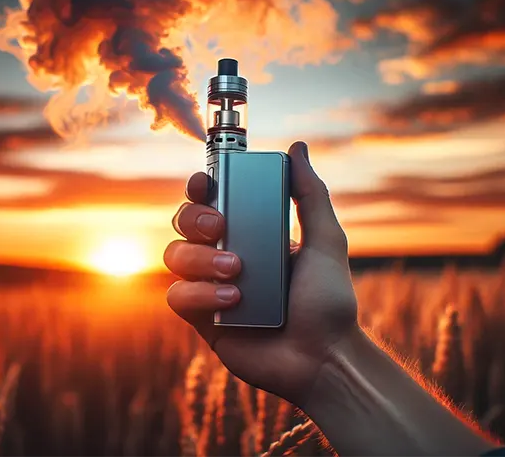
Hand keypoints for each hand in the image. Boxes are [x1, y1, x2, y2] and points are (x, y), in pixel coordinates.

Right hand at [164, 141, 357, 405]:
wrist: (324, 358)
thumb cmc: (329, 302)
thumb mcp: (326, 240)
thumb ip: (310, 194)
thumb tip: (298, 147)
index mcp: (249, 233)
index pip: (210, 201)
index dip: (200, 187)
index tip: (207, 183)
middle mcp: (224, 256)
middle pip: (184, 222)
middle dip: (195, 219)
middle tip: (222, 229)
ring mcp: (210, 287)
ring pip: (175, 257)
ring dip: (201, 260)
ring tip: (238, 273)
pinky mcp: (202, 320)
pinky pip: (178, 296)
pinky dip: (200, 293)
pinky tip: (232, 301)